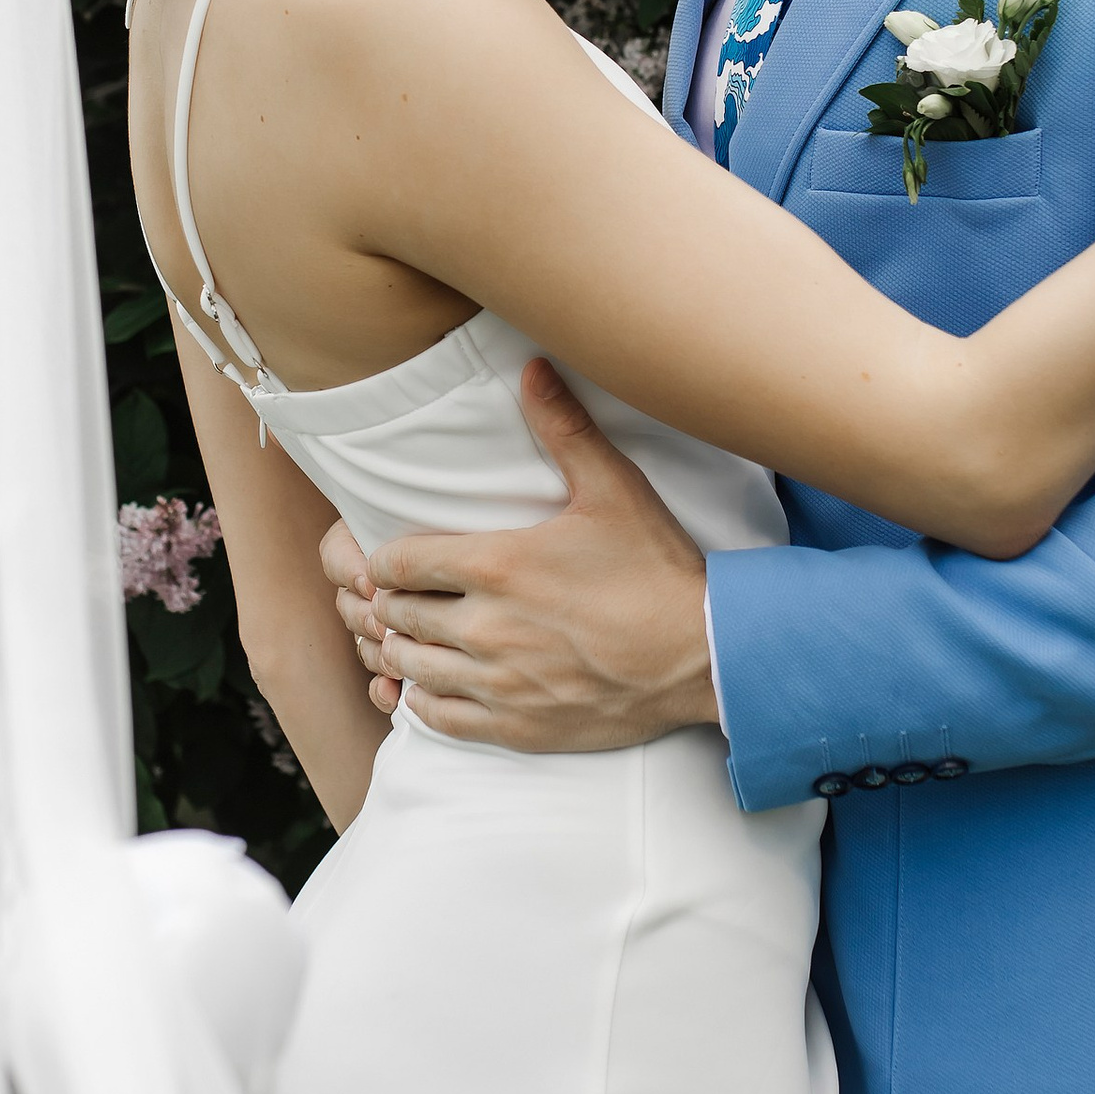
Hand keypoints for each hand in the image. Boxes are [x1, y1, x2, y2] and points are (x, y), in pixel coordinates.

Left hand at [321, 360, 717, 751]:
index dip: (389, 559)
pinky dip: (427, 700)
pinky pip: (436, 719)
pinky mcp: (515, 727)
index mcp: (496, 566)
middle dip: (397, 602)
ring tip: (424, 637)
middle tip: (414, 595)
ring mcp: (498, 683)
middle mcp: (486, 627)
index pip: (395, 563)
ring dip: (408, 651)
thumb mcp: (613, 489)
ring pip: (409, 668)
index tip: (403, 558)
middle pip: (397, 614)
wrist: (705, 656)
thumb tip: (533, 367)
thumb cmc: (657, 570)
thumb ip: (564, 428)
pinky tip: (443, 683)